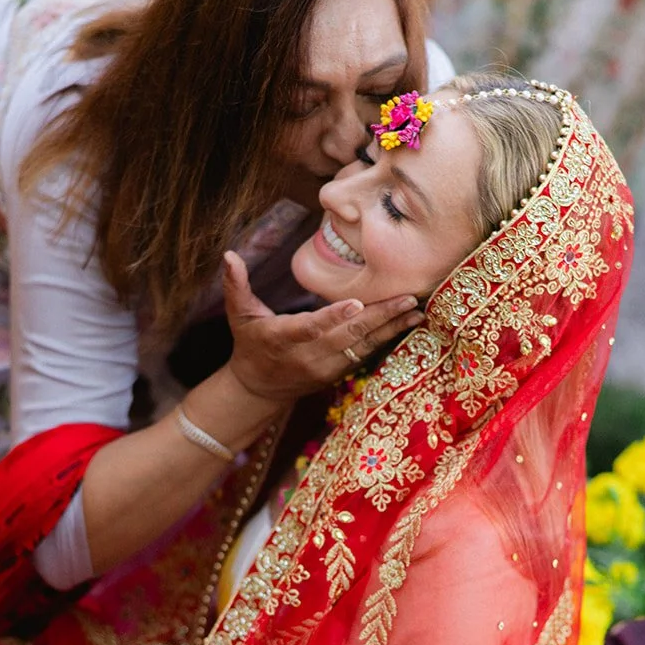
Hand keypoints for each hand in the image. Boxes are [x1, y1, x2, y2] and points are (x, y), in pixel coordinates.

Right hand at [223, 250, 419, 404]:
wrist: (259, 388)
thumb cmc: (250, 343)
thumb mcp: (238, 315)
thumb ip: (235, 285)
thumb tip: (229, 255)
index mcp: (282, 338)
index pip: (309, 328)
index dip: (332, 317)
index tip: (355, 303)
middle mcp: (307, 356)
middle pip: (347, 335)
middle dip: (379, 317)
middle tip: (406, 298)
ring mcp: (325, 367)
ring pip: (362, 346)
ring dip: (390, 329)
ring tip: (415, 311)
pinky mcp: (337, 373)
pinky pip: (365, 354)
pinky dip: (386, 339)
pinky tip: (406, 323)